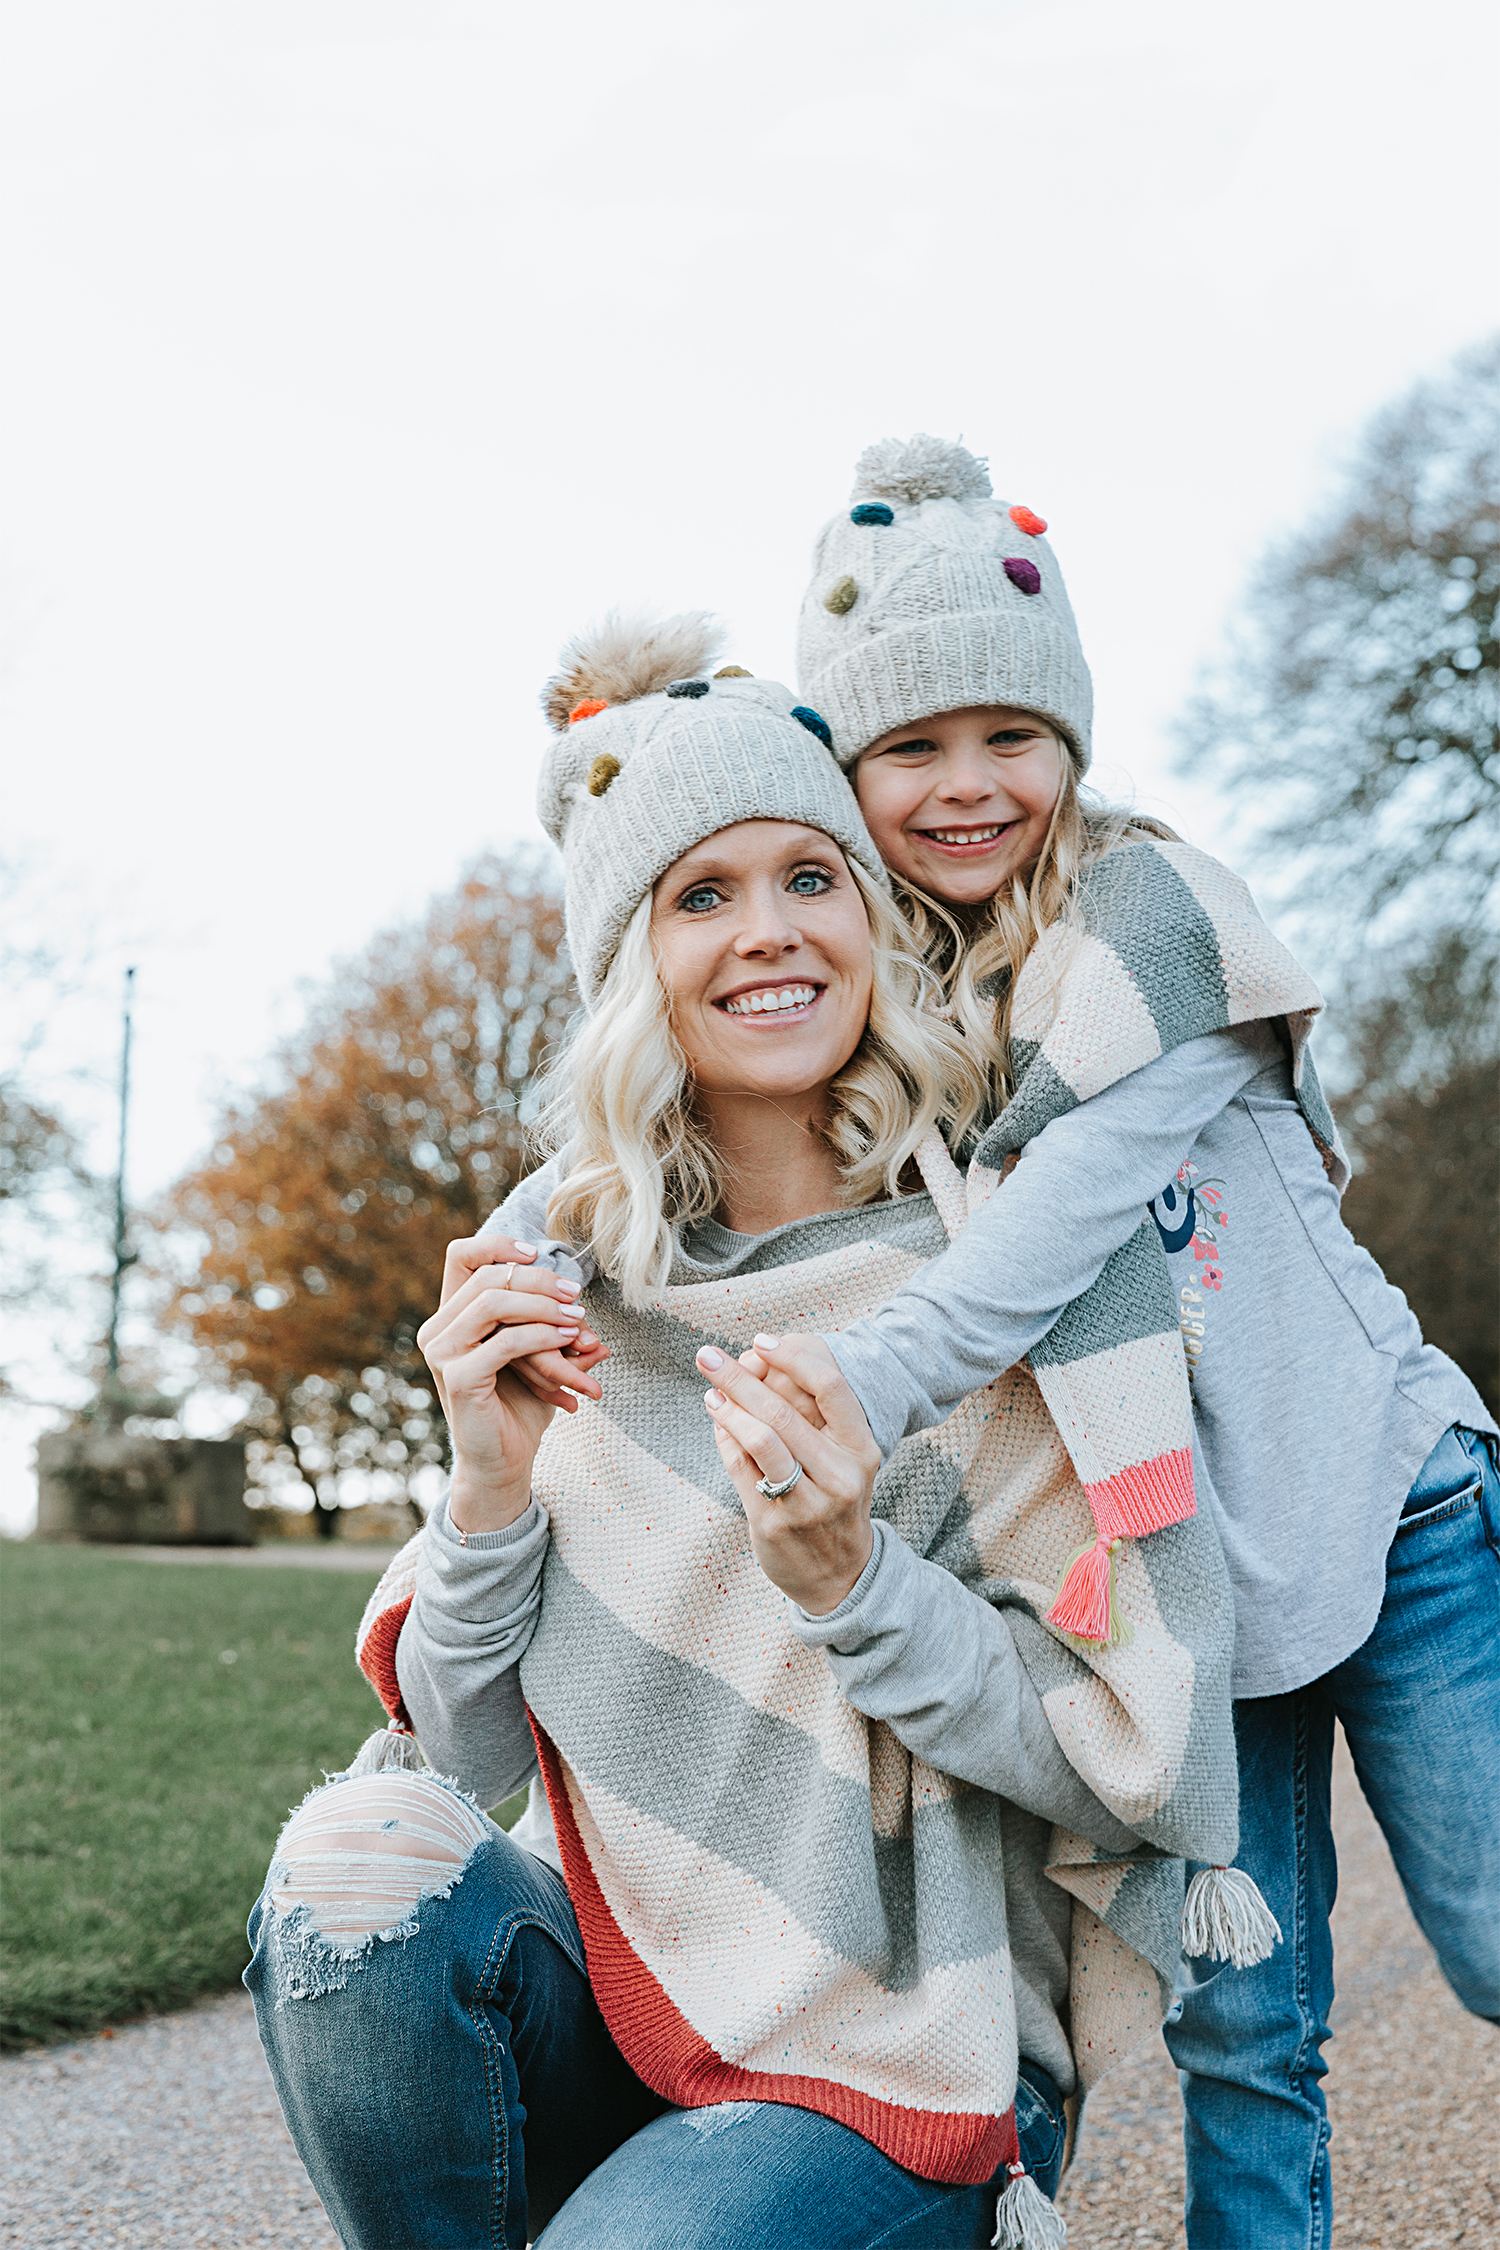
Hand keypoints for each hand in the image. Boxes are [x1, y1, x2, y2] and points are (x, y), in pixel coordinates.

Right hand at [436, 1234, 607, 1413]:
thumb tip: (585, 1307)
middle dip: (539, 1281)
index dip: (498, 1245)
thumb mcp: (540, 1357)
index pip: (461, 1256)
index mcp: (450, 1317)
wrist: (503, 1461)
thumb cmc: (519, 1407)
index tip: (536, 1254)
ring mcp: (443, 1354)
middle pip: (488, 1278)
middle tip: (575, 1297)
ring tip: (578, 1321)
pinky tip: (568, 1340)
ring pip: (495, 1303)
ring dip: (544, 1306)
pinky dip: (543, 1336)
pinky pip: (507, 1342)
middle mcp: (437, 1330)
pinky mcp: (458, 1378)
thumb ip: (554, 1326)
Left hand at [696, 1335, 880, 1615]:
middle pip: (783, 1409)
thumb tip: (756, 1361)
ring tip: (710, 1390)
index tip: (760, 1341)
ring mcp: (807, 1503)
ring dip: (727, 1408)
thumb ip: (810, 1413)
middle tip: (707, 1355)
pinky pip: (740, 1469)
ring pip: (760, 1439)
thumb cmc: (835, 1497)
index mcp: (861, 1448)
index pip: (830, 1386)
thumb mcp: (843, 1456)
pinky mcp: (774, 1523)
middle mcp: (840, 1474)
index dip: (792, 1356)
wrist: (842, 1575)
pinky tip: (717, 1423)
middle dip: (739, 1376)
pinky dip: (724, 1439)